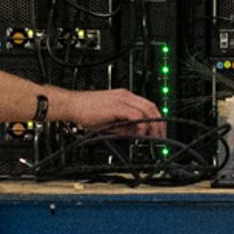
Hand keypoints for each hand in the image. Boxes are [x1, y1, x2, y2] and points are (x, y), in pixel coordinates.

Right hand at [49, 87, 165, 137]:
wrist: (72, 105)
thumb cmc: (86, 111)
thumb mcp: (110, 120)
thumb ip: (125, 126)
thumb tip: (137, 134)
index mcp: (125, 97)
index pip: (148, 105)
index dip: (157, 119)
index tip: (159, 131)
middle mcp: (126, 96)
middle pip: (151, 107)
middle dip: (159, 123)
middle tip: (160, 137)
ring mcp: (122, 99)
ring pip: (147, 109)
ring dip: (152, 125)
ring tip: (152, 137)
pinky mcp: (117, 106)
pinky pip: (136, 115)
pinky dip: (141, 124)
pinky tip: (140, 134)